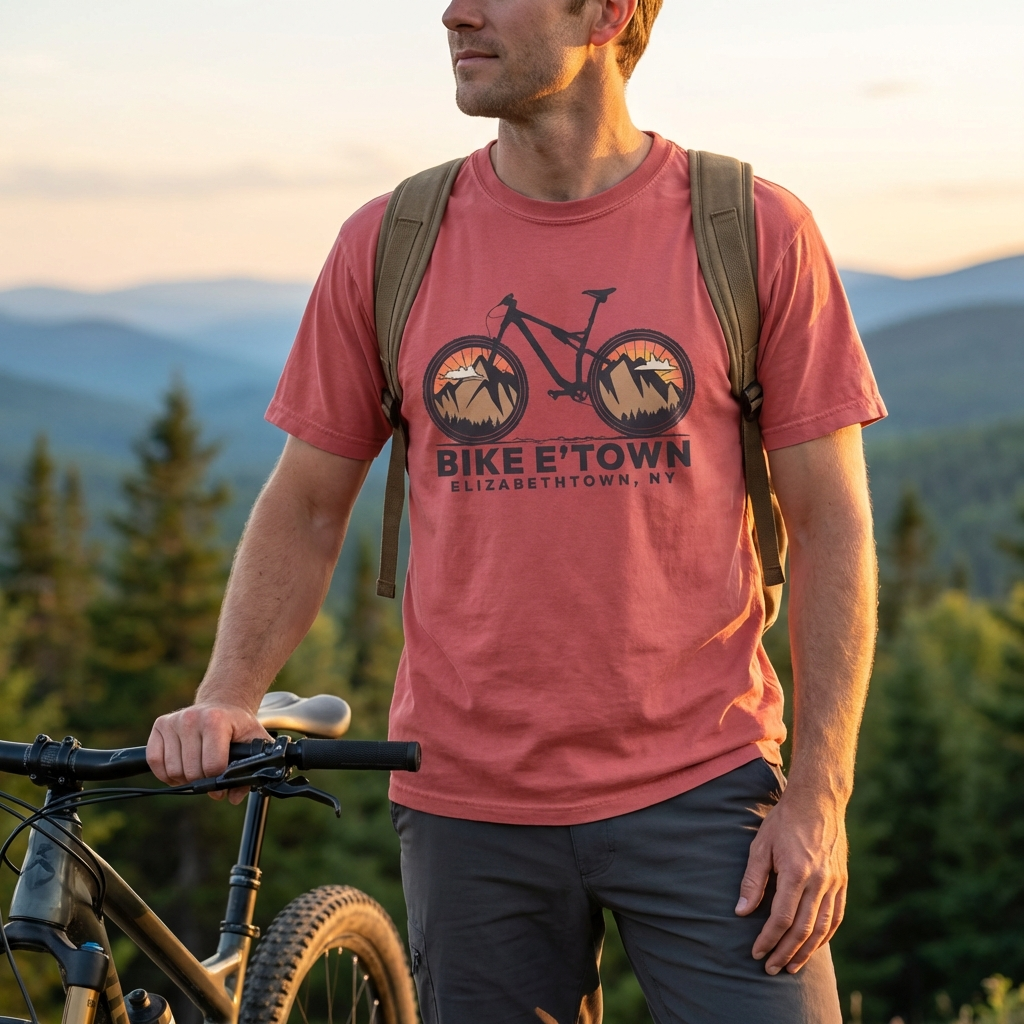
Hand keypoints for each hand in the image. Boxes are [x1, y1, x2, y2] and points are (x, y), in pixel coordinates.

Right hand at [147, 701, 270, 804]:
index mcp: (216, 720)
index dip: (219, 781)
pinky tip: (180, 769)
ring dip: (184, 778)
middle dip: (203, 780)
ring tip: (197, 769)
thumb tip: (233, 798)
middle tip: (210, 774)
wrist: (221, 705)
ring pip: (173, 770)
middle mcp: (192, 718)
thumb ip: (250, 769)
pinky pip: (155, 761)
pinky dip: (165, 773)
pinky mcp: (160, 725)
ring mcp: (174, 721)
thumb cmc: (237, 727)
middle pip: (192, 772)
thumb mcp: (253, 742)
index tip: (223, 779)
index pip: (213, 766)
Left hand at [734, 786, 848, 974]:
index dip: (768, 939)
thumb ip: (752, 881)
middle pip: (803, 929)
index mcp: (796, 873)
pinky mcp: (842, 882)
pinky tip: (814, 946)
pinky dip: (825, 935)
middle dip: (785, 952)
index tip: (756, 952)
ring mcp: (834, 883)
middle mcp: (819, 882)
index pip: (782, 918)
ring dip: (807, 951)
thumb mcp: (760, 846)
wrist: (817, 802)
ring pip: (823, 928)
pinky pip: (836, 916)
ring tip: (791, 966)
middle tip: (770, 968)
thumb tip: (741, 912)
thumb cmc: (783, 822)